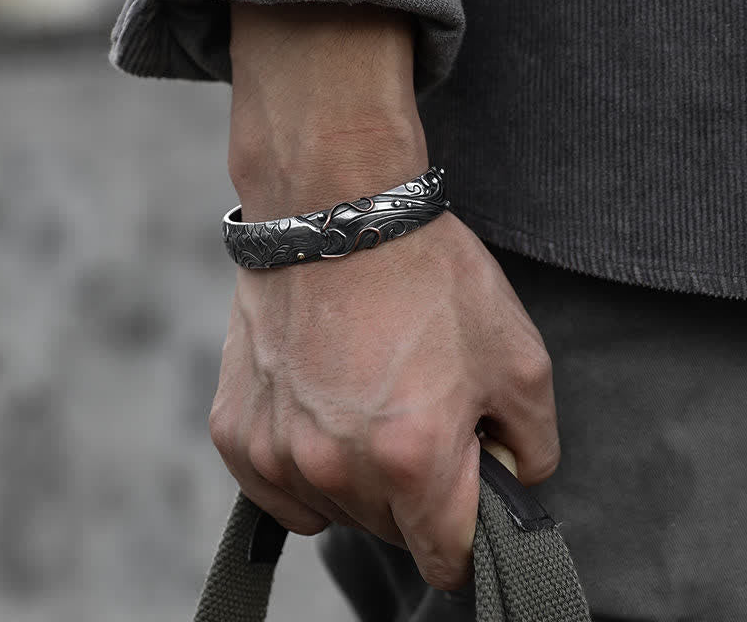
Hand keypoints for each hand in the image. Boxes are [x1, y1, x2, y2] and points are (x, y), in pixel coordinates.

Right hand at [209, 210, 559, 590]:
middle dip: (416, 495)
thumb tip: (513, 482)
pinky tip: (321, 412)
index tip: (467, 501)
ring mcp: (277, 450)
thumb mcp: (519, 356)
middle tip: (420, 417)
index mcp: (414, 458)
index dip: (468, 536)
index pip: (447, 559)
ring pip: (333, 511)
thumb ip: (533, 447)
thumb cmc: (427, 274)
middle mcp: (337, 468)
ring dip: (357, 478)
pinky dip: (303, 467)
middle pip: (391, 532)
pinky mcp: (235, 429)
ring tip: (367, 401)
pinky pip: (277, 488)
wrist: (337, 210)